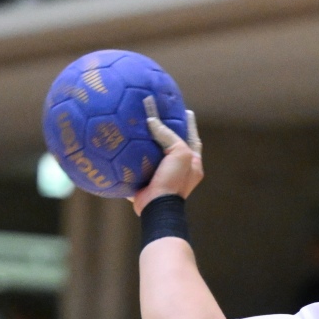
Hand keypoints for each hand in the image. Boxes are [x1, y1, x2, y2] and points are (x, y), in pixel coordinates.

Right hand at [131, 96, 203, 211]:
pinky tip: (125, 144)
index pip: (193, 139)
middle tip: (159, 116)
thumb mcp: (179, 153)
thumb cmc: (173, 179)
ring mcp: (163, 176)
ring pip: (156, 154)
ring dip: (148, 142)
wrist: (157, 206)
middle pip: (173, 146)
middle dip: (167, 132)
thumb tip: (152, 121)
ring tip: (140, 125)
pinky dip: (134, 154)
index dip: (189, 125)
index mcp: (192, 164)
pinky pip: (140, 164)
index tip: (185, 112)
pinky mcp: (147, 181)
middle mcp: (179, 170)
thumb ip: (169, 136)